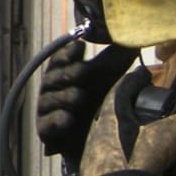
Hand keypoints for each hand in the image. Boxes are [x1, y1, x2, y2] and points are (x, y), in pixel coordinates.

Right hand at [35, 40, 137, 175]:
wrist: (93, 141)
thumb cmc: (98, 101)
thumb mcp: (107, 77)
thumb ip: (114, 56)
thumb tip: (129, 35)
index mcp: (62, 74)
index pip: (59, 59)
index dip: (67, 53)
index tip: (79, 47)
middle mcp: (50, 90)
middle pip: (52, 78)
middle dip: (67, 74)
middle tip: (83, 71)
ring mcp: (46, 111)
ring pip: (49, 100)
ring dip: (64, 97)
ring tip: (79, 97)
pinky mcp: (45, 131)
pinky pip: (47, 124)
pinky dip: (57, 121)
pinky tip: (68, 118)